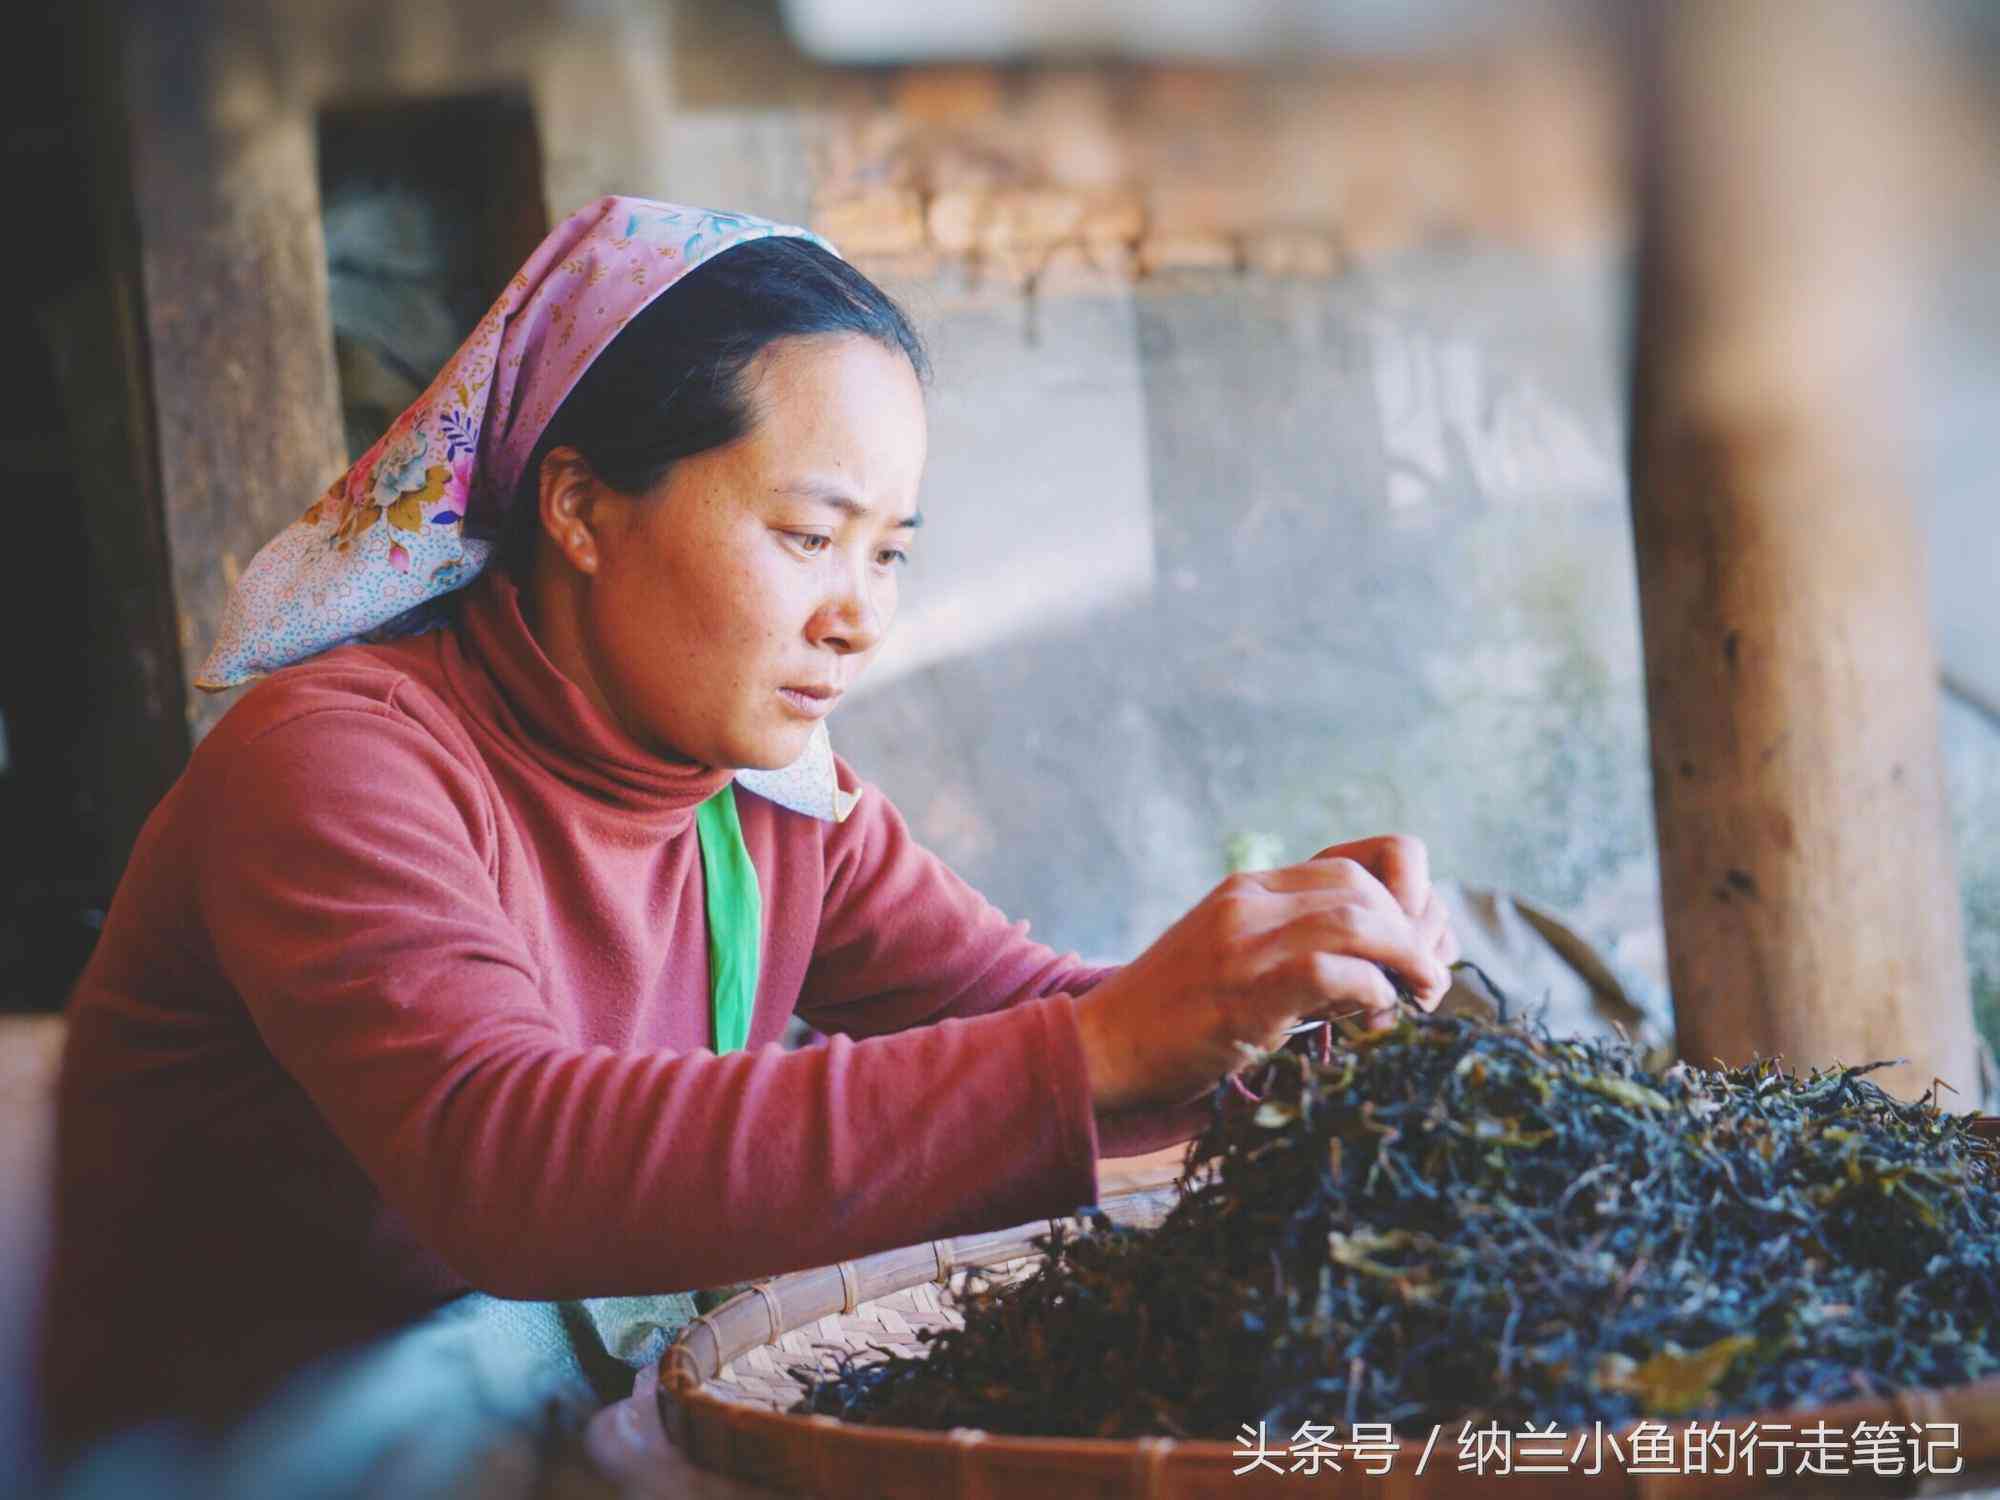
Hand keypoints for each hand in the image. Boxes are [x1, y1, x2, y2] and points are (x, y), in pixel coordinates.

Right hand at [1072, 836, 1453, 1114]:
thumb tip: (1383, 972)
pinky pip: (1329, 972)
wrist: (1101, 1050)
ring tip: (1420, 998)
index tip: (1416, 948)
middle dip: (1412, 933)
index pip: (1351, 866)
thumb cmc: (1172, 1022)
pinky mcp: (1241, 995)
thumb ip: (1294, 951)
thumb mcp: (1234, 963)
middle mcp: (1246, 904)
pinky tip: (1374, 1016)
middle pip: (1363, 889)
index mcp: (1247, 891)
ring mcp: (1241, 945)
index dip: (1403, 902)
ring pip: (1356, 920)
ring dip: (1406, 960)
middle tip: (1427, 983)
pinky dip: (1370, 991)